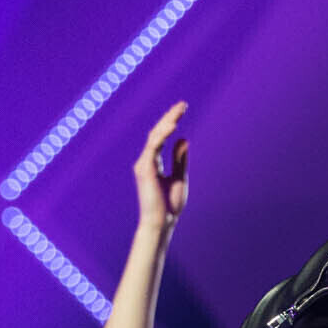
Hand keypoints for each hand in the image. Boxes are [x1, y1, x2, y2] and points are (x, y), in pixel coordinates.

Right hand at [136, 101, 189, 230]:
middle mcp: (146, 161)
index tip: (182, 109)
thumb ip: (179, 159)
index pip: (161, 137)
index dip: (170, 122)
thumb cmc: (169, 205)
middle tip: (183, 105)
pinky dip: (162, 135)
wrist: (162, 222)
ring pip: (154, 137)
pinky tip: (173, 126)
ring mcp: (144, 164)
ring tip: (179, 111)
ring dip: (167, 123)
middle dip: (169, 117)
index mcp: (153, 163)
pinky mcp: (145, 169)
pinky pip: (153, 147)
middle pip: (157, 133)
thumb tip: (183, 139)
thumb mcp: (179, 177)